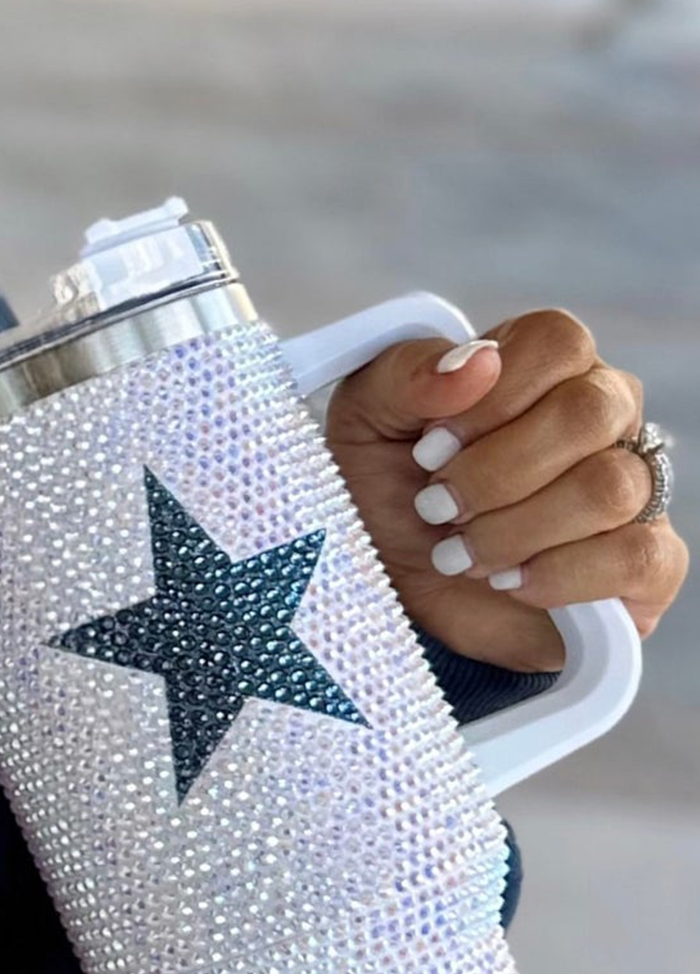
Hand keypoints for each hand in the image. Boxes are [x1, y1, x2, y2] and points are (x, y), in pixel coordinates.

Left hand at [325, 310, 689, 672]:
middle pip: (589, 413)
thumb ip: (406, 375)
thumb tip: (477, 361)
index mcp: (545, 366)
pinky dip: (559, 576)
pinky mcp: (646, 566)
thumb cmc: (387, 493)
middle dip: (494, 474)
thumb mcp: (364, 423)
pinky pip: (638, 557)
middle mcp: (605, 415)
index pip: (558, 343)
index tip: (427, 450)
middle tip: (436, 508)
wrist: (397, 593)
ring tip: (459, 554)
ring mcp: (635, 487)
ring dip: (513, 531)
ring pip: (608, 488)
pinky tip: (509, 582)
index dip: (490, 399)